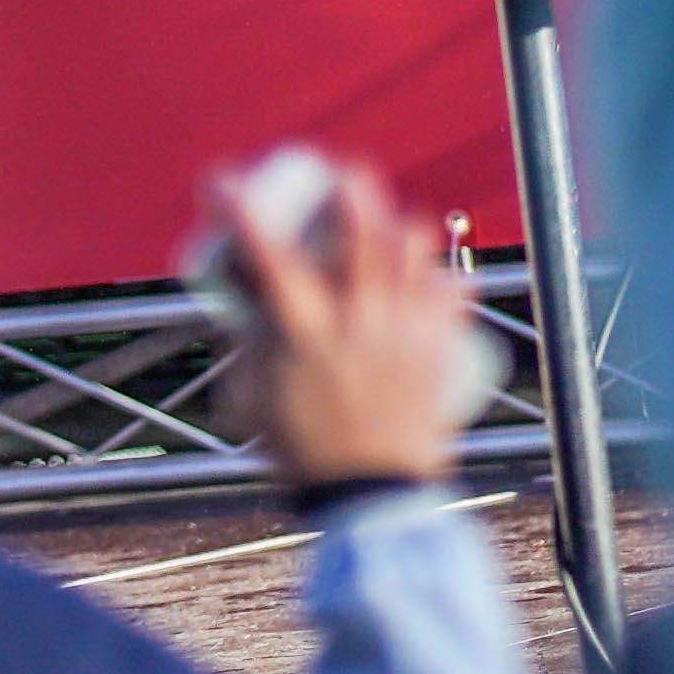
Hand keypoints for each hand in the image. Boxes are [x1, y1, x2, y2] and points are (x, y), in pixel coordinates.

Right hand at [222, 155, 475, 490]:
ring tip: (394, 218)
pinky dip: (448, 282)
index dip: (240, 208)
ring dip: (402, 225)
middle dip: (350, 191)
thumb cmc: (303, 454)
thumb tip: (249, 303)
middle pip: (359, 236)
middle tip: (341, 173)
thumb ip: (252, 344)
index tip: (222, 179)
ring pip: (411, 256)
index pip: (268, 255)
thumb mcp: (254, 396)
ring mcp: (401, 336)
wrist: (370, 500)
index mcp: (302, 334)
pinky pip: (451, 301)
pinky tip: (445, 274)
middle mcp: (356, 325)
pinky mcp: (434, 354)